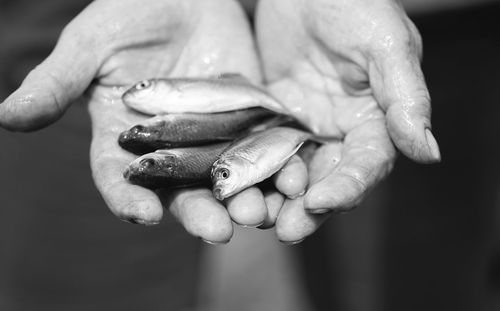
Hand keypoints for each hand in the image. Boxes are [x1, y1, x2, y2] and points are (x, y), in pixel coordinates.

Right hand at [0, 0, 270, 243]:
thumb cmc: (129, 12)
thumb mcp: (92, 44)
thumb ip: (58, 82)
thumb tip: (7, 116)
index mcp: (125, 138)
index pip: (120, 177)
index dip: (127, 197)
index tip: (140, 214)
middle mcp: (169, 148)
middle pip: (181, 190)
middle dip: (199, 212)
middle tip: (218, 231)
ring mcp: (212, 137)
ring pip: (226, 179)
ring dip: (244, 199)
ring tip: (259, 214)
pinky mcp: (248, 121)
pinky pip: (262, 148)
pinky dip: (276, 166)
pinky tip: (291, 179)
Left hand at [256, 0, 440, 242]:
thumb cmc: (351, 4)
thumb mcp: (385, 44)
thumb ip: (406, 97)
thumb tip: (427, 152)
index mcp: (372, 123)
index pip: (364, 166)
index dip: (346, 187)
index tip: (321, 202)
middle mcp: (337, 134)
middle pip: (324, 182)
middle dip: (305, 209)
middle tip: (285, 229)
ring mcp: (300, 130)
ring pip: (288, 175)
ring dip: (272, 198)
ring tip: (252, 214)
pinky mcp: (268, 121)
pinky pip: (256, 152)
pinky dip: (245, 171)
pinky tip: (230, 185)